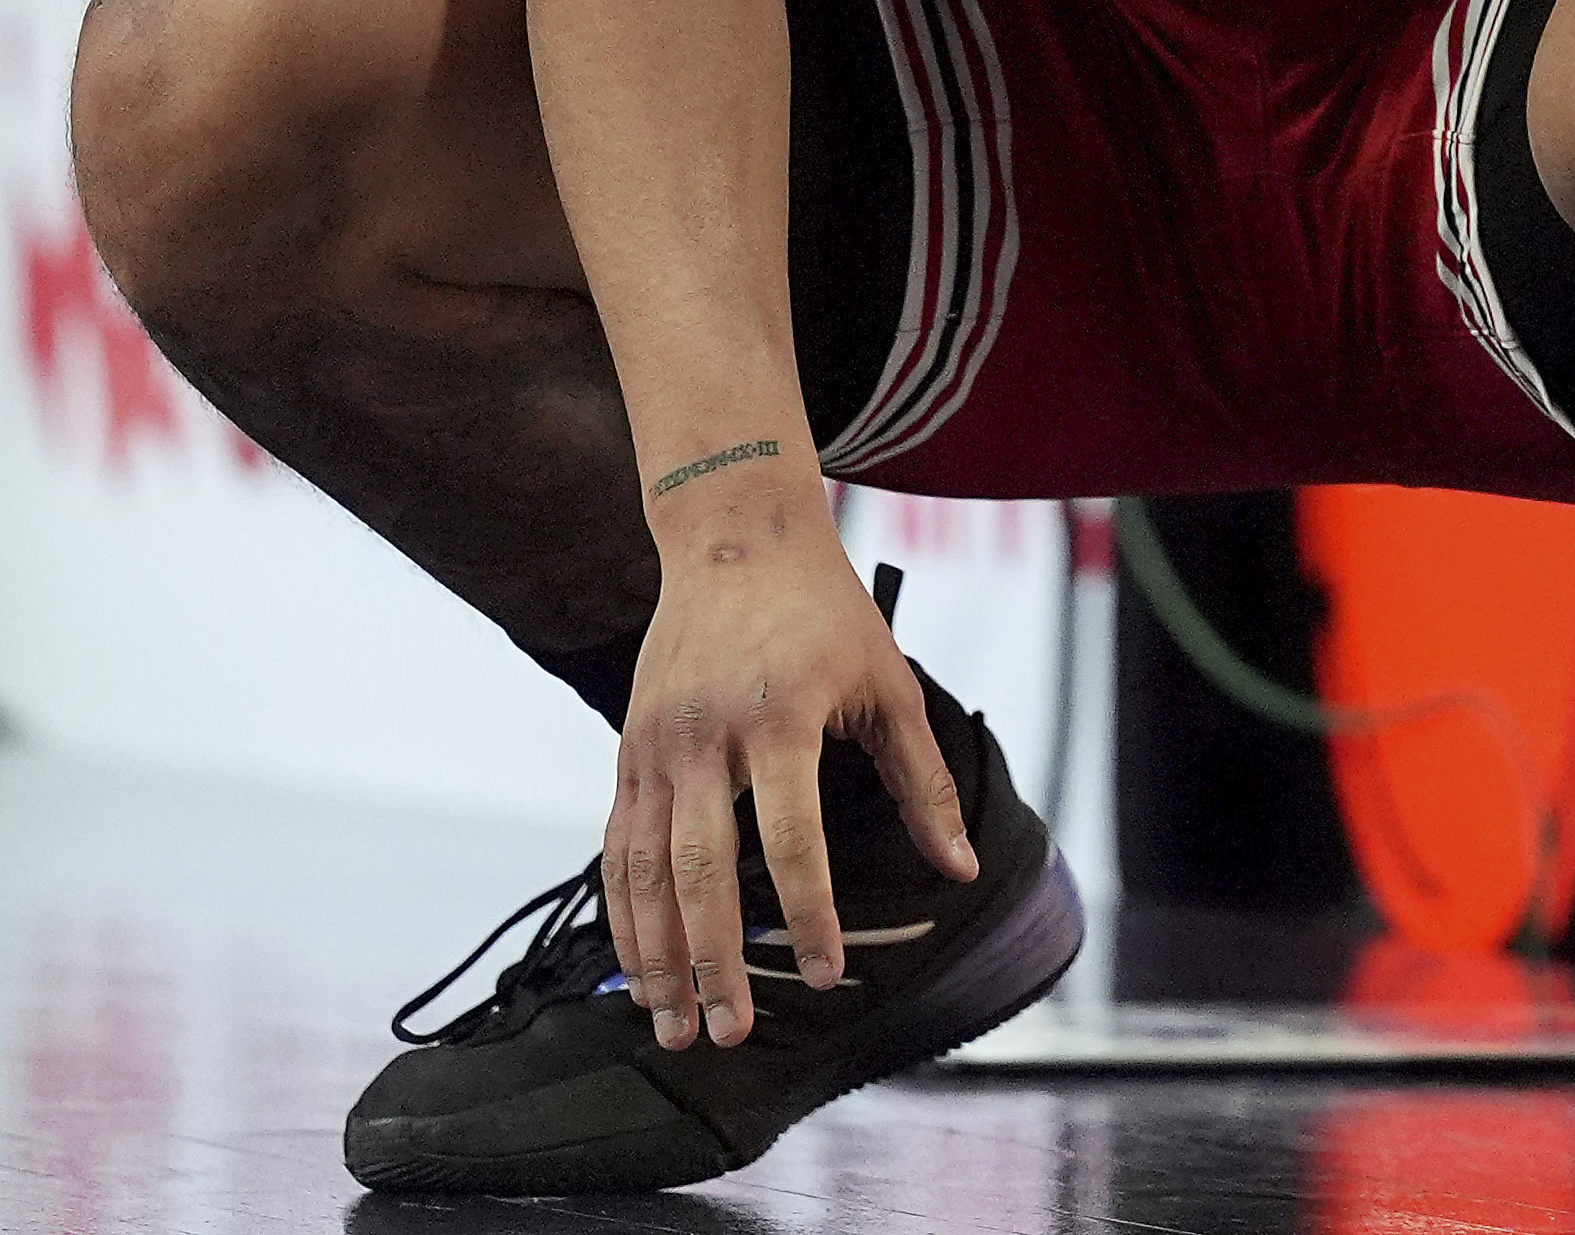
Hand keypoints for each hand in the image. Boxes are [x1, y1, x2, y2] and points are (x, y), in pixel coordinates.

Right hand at [606, 502, 973, 1052]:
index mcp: (781, 717)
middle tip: (732, 1033)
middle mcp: (707, 736)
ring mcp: (656, 746)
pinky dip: (623, 914)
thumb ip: (922, 782)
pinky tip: (640, 966)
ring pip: (643, 870)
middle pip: (703, 870)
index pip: (791, 838)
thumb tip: (958, 867)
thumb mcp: (890, 685)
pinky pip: (616, 848)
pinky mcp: (627, 752)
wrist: (735, 541)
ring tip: (673, 1024)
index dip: (807, 913)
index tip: (820, 974)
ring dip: (655, 955)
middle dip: (715, 960)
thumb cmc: (825, 614)